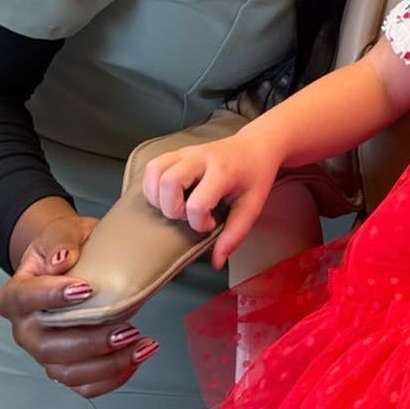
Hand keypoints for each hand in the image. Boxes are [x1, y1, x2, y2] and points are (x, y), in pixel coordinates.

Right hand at [0, 201, 157, 397]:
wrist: (70, 260)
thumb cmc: (65, 247)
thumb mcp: (61, 231)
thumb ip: (61, 240)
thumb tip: (63, 259)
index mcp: (17, 295)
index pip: (27, 299)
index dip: (53, 296)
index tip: (86, 289)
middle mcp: (27, 329)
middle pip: (49, 345)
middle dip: (90, 341)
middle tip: (125, 328)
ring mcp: (45, 351)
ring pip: (67, 371)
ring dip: (106, 364)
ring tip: (139, 345)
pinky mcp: (65, 365)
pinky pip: (83, 384)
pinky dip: (110, 378)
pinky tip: (134, 361)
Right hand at [142, 131, 281, 270]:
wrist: (257, 146)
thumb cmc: (254, 177)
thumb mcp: (252, 207)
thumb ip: (234, 236)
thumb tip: (216, 262)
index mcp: (223, 171)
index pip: (197, 203)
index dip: (199, 222)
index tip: (212, 223)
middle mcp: (201, 158)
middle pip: (169, 181)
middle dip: (172, 208)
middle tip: (188, 214)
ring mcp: (187, 152)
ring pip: (155, 171)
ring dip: (158, 196)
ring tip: (176, 205)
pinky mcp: (178, 152)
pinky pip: (153, 166)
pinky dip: (152, 185)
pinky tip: (167, 196)